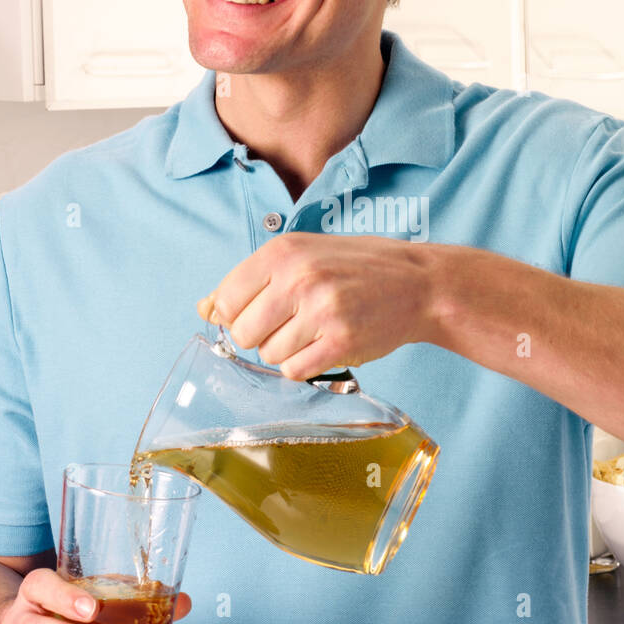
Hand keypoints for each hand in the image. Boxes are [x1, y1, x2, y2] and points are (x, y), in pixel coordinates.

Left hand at [197, 232, 434, 380]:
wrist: (419, 283)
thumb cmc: (357, 268)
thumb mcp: (302, 256)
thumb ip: (252, 280)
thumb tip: (204, 308)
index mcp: (283, 251)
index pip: (225, 299)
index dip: (238, 314)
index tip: (262, 312)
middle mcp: (298, 278)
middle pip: (243, 333)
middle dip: (262, 336)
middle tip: (293, 323)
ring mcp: (320, 311)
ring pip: (269, 355)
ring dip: (288, 351)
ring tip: (316, 331)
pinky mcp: (341, 342)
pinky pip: (295, 371)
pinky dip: (306, 366)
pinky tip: (325, 346)